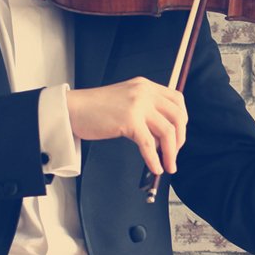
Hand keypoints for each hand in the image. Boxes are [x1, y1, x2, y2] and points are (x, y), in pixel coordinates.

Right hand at [65, 78, 186, 175]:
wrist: (72, 109)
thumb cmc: (95, 109)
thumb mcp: (126, 101)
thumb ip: (146, 111)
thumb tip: (164, 137)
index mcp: (146, 86)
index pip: (177, 101)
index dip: (182, 121)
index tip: (178, 136)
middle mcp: (145, 92)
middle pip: (177, 117)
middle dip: (180, 139)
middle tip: (174, 154)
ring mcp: (138, 105)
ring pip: (167, 132)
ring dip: (171, 153)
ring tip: (168, 166)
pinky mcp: (129, 120)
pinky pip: (149, 144)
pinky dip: (155, 159)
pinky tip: (155, 168)